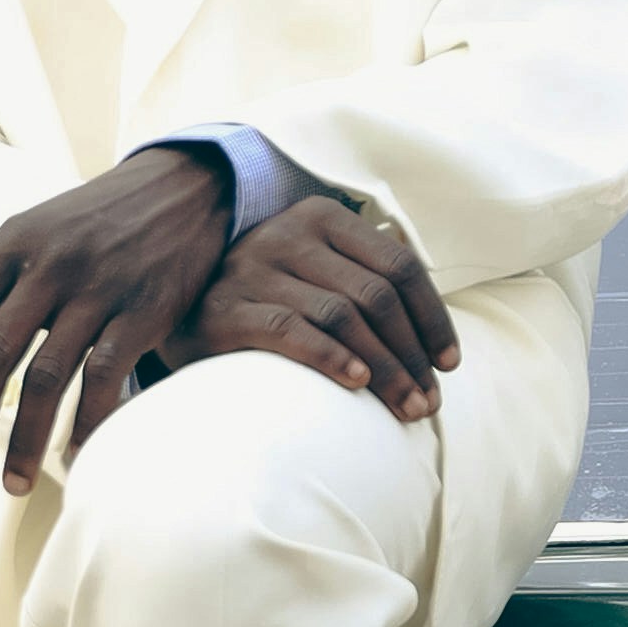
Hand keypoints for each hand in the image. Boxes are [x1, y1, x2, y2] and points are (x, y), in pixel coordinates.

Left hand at [0, 148, 236, 498]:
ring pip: (45, 378)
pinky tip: (74, 453)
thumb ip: (2, 282)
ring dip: (24, 440)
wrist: (187, 182)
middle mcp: (49, 266)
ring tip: (13, 483)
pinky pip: (105, 378)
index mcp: (12, 244)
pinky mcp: (145, 309)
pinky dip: (86, 423)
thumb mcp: (41, 230)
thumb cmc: (103, 218)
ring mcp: (99, 288)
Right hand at [172, 187, 458, 424]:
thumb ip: (364, 285)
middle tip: (430, 401)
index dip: (432, 317)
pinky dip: (331, 357)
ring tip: (407, 408)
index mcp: (322, 218)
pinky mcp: (226, 309)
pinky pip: (291, 330)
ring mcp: (254, 267)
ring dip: (385, 368)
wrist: (178, 315)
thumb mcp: (314, 275)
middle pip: (376, 294)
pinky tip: (357, 384)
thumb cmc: (265, 301)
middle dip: (413, 353)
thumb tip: (436, 344)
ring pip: (342, 314)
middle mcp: (288, 233)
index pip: (399, 265)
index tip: (449, 364)